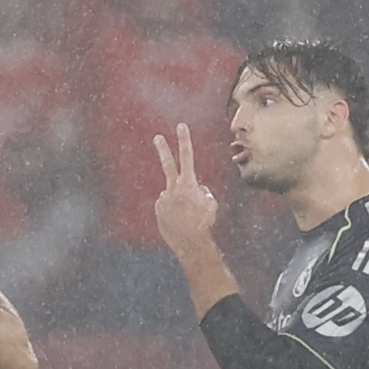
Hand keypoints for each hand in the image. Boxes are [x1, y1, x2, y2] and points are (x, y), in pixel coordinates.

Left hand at [152, 122, 219, 256]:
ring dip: (180, 201)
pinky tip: (179, 220)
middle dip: (163, 149)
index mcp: (189, 184)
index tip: (180, 126)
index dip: (184, 140)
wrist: (190, 242)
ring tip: (186, 216)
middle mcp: (173, 188)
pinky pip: (167, 205)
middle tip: (157, 137)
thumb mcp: (211, 203)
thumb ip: (203, 191)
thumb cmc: (204, 222)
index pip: (187, 156)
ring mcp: (163, 198)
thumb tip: (196, 189)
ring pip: (173, 194)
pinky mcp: (158, 209)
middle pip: (168, 164)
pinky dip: (173, 211)